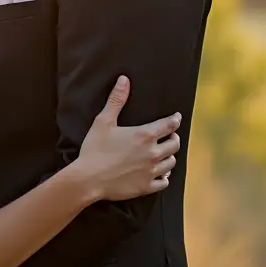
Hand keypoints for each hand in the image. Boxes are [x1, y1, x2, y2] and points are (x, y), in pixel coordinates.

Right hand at [75, 76, 181, 202]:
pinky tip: (160, 174)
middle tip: (170, 136)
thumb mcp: (103, 121)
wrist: (88, 179)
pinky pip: (164, 182)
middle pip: (175, 144)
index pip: (169, 125)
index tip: (176, 118)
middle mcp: (153, 153)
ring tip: (165, 154)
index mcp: (145, 135)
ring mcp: (151, 171)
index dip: (175, 120)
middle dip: (174, 138)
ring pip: (171, 162)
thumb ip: (116, 100)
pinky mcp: (147, 186)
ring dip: (169, 156)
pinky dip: (164, 176)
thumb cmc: (94, 149)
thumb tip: (124, 80)